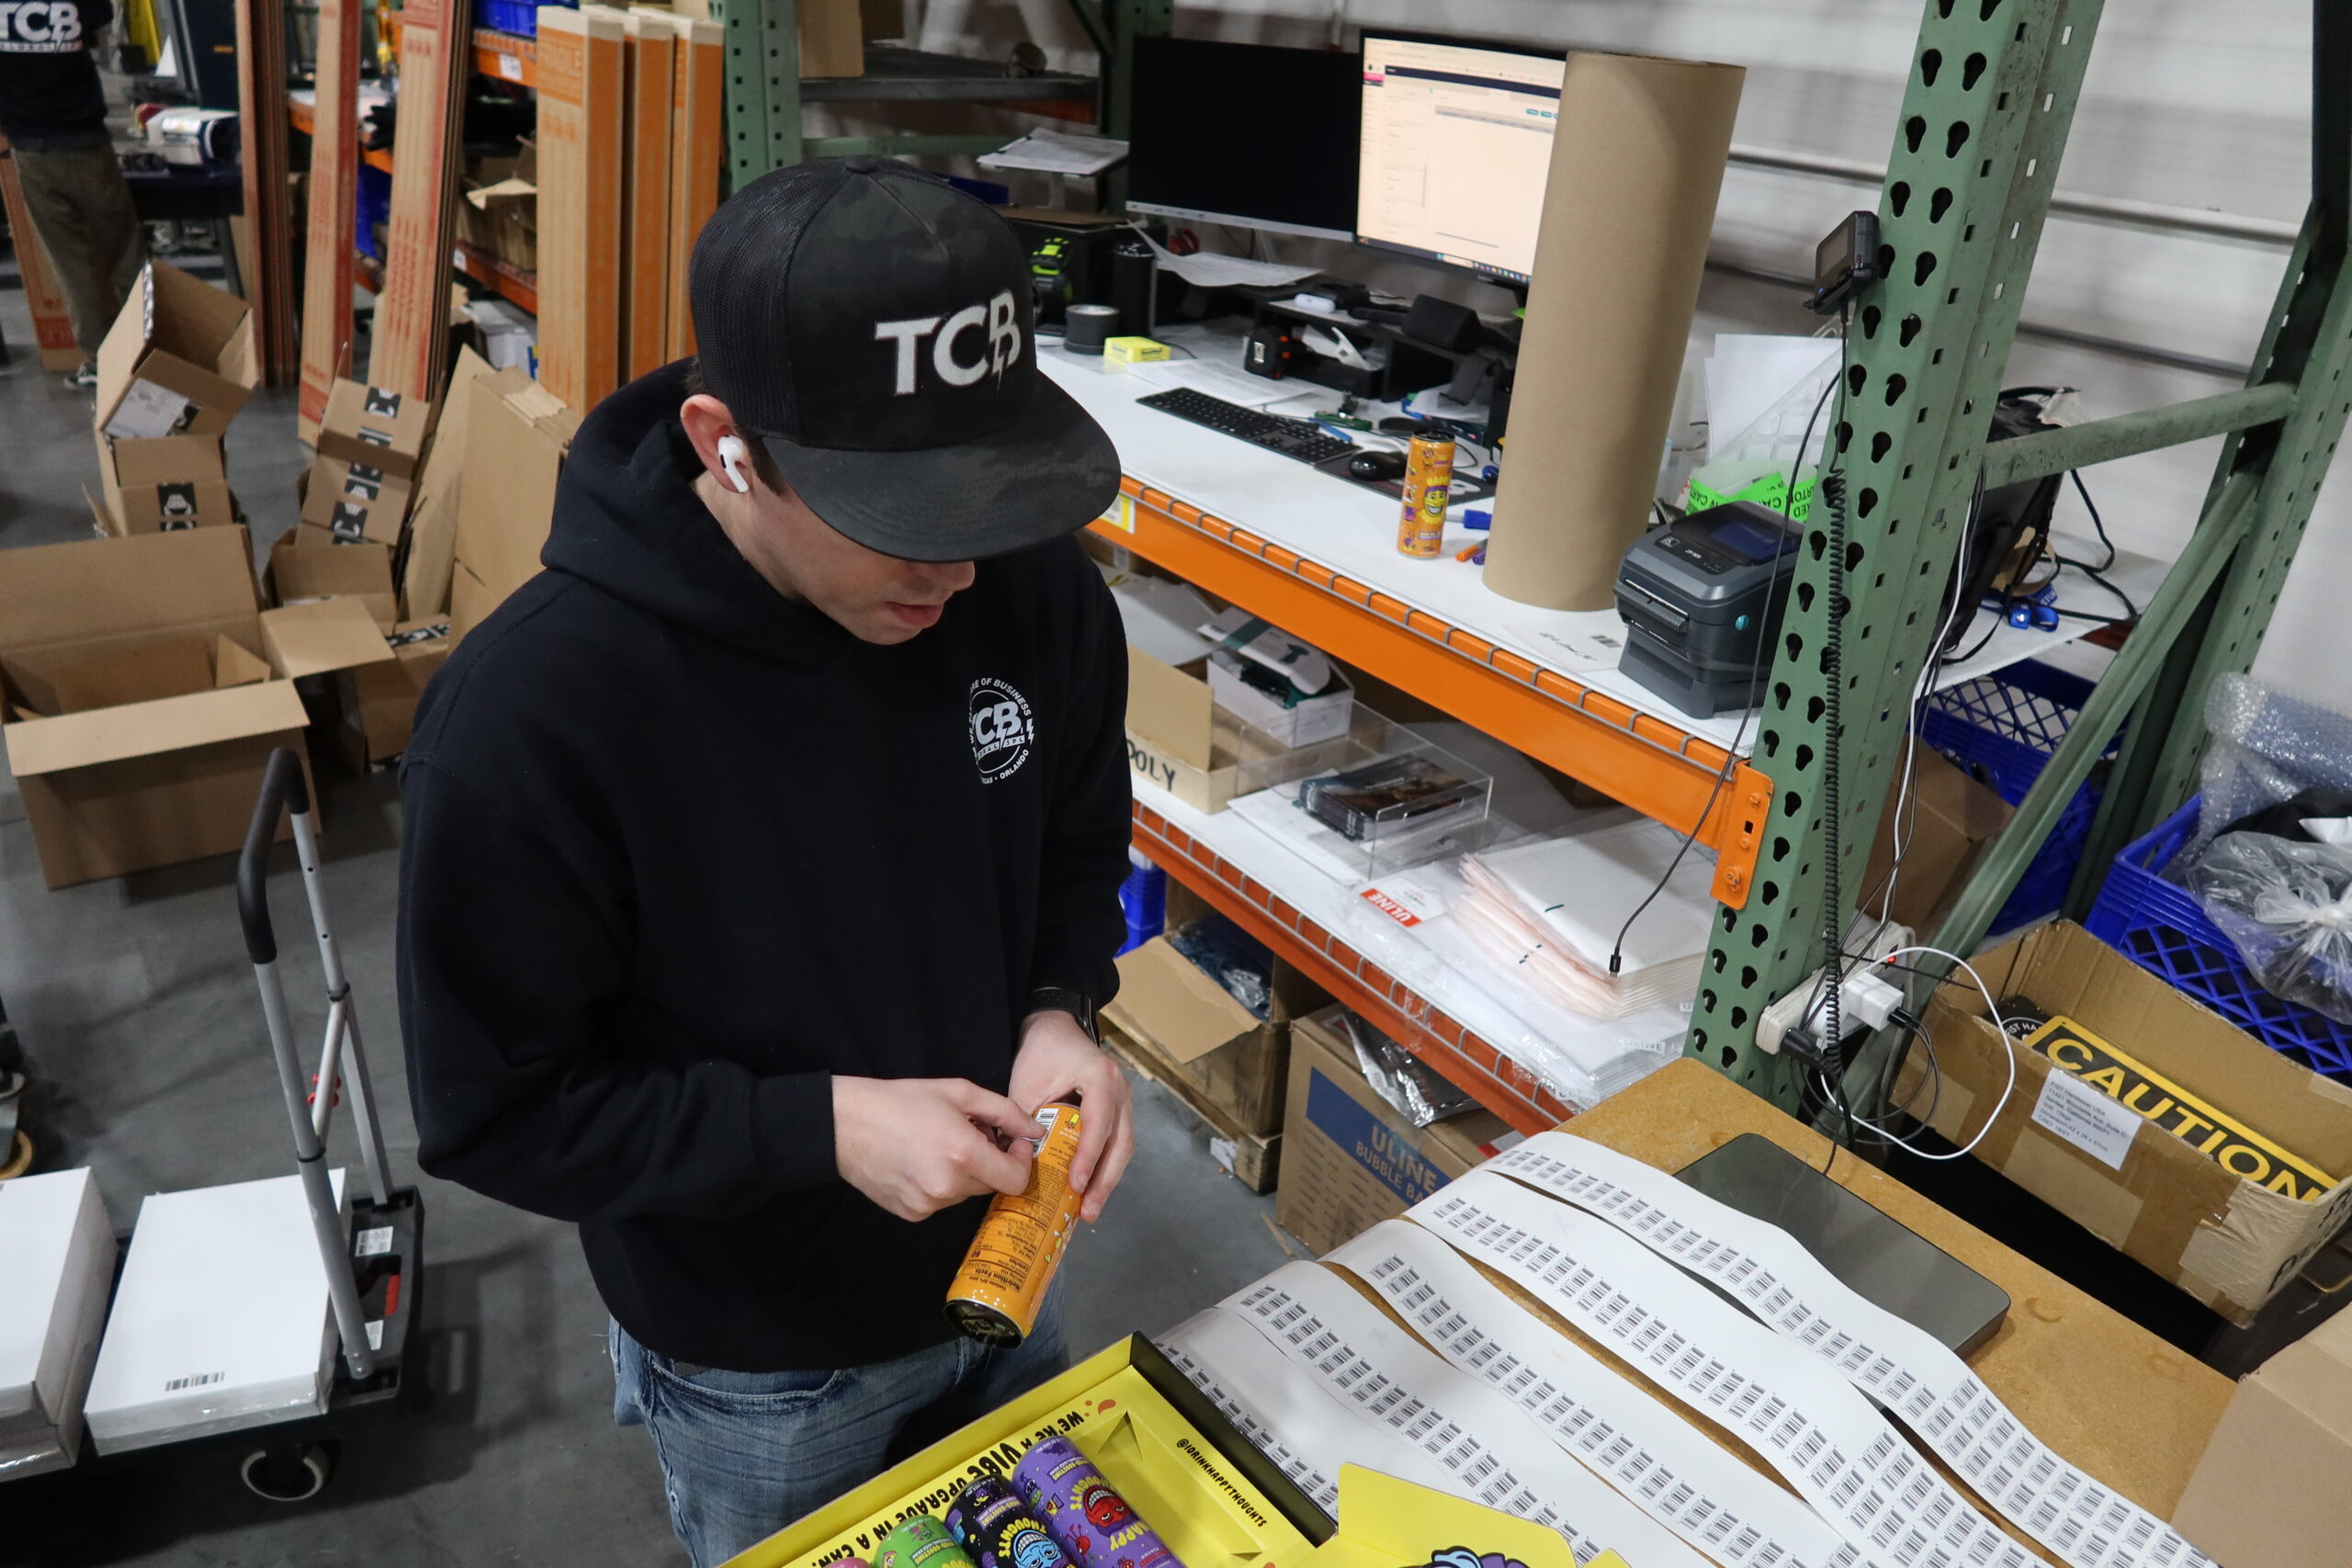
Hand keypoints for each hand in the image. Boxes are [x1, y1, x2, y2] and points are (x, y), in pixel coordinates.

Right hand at [833, 1077, 1035, 1222]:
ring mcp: (928, 1205)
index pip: (1016, 1180)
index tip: (1011, 1142)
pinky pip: (943, 1201)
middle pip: (992, 1184)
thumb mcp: (959, 1092)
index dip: (1021, 1161)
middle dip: (990, 1160)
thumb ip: (1004, 1112)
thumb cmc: (901, 1101)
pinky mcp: (912, 1213)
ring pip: (967, 1192)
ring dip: (965, 1172)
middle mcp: (948, 1186)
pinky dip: (941, 1183)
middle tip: (969, 1133)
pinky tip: (921, 1161)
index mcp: (963, 1155)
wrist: (845, 1124)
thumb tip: (1034, 1130)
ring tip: (940, 1144)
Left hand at [1008, 1010, 1134, 1222]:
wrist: (1055, 1028)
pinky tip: (1091, 1189)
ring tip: (1090, 1209)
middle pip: (1121, 1143)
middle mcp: (1120, 1090)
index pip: (1098, 1124)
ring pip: (1124, 1147)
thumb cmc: (1041, 1053)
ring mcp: (1123, 1100)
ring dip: (1108, 1180)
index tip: (1075, 1185)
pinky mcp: (1118, 1110)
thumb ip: (1024, 1122)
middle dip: (1105, 1181)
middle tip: (1087, 1211)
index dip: (1088, 1157)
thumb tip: (1017, 1165)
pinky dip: (1105, 1167)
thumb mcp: (1027, 1085)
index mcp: (1100, 1078)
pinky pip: (1117, 1143)